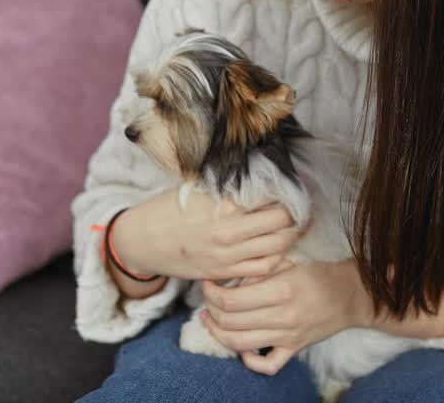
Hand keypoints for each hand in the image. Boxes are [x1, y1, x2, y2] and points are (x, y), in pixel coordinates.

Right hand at [111, 188, 298, 281]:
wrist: (142, 241)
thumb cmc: (168, 209)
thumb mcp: (196, 188)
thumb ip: (227, 184)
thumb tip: (259, 171)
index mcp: (222, 203)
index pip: (270, 194)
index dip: (287, 188)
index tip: (294, 185)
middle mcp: (228, 230)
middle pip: (281, 220)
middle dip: (295, 212)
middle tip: (300, 206)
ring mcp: (227, 254)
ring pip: (278, 246)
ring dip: (291, 235)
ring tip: (294, 226)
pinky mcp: (224, 272)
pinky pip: (263, 268)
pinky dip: (278, 258)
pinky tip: (278, 248)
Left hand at [200, 258, 369, 374]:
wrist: (350, 295)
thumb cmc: (318, 274)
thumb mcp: (288, 261)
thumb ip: (260, 270)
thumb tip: (231, 279)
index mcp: (281, 290)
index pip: (231, 300)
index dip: (211, 293)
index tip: (207, 284)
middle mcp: (283, 316)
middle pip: (230, 323)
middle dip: (210, 311)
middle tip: (207, 301)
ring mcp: (288, 336)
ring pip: (240, 344)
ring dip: (218, 333)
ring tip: (211, 320)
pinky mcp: (294, 349)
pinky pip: (267, 365)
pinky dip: (248, 360)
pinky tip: (241, 347)